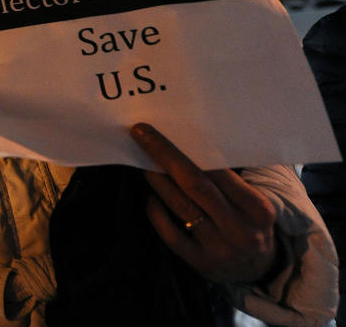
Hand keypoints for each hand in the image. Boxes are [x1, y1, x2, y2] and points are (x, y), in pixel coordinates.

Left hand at [130, 123, 277, 284]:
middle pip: (195, 185)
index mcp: (257, 208)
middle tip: (141, 135)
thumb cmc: (248, 222)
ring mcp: (220, 248)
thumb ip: (228, 180)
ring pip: (181, 206)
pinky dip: (157, 213)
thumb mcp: (251, 203)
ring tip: (142, 162)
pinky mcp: (201, 263)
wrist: (259, 270)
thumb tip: (186, 144)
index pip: (217, 172)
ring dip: (158, 180)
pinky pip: (171, 235)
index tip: (158, 131)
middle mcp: (240, 228)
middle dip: (165, 156)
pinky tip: (151, 198)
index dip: (185, 150)